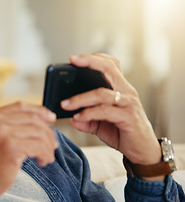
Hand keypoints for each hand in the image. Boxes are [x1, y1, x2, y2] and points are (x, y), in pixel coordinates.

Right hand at [0, 102, 56, 200]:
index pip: (20, 106)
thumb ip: (9, 125)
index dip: (39, 110)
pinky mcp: (11, 147)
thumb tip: (42, 118)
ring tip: (46, 156)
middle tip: (52, 144)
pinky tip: (42, 161)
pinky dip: (46, 154)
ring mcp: (2, 133)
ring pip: (39, 132)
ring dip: (48, 146)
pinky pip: (39, 146)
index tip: (51, 118)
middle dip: (47, 132)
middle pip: (33, 118)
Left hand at [61, 53, 161, 179]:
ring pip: (102, 93)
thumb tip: (70, 117)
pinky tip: (78, 117)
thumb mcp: (99, 124)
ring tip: (65, 104)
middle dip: (90, 62)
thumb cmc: (122, 132)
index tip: (74, 58)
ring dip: (80, 98)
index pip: (110, 65)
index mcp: (120, 88)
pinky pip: (105, 111)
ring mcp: (129, 103)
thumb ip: (85, 119)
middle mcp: (126, 92)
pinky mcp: (128, 117)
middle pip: (109, 69)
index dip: (94, 58)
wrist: (142, 151)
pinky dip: (89, 113)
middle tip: (72, 61)